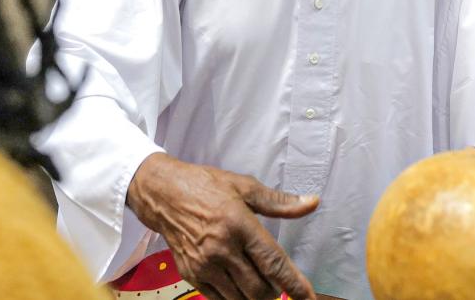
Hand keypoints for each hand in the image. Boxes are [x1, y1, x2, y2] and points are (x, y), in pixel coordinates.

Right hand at [126, 153, 318, 299]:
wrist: (163, 194)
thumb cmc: (204, 186)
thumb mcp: (244, 187)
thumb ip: (279, 201)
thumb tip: (311, 203)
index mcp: (239, 224)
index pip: (274, 263)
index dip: (295, 285)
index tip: (308, 297)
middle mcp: (222, 248)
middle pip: (260, 290)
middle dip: (275, 290)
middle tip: (275, 279)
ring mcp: (205, 265)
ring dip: (255, 296)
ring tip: (257, 282)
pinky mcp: (192, 275)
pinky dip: (235, 298)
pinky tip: (237, 284)